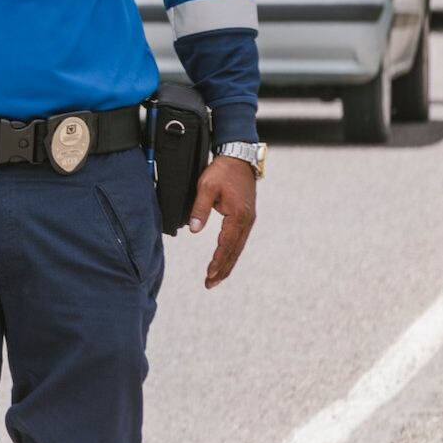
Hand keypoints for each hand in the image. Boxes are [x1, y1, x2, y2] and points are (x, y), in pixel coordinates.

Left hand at [190, 155, 256, 288]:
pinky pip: (238, 240)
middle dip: (222, 269)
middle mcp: (246, 221)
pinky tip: (224, 260)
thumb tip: (194, 230)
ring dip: (227, 263)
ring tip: (215, 278)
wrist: (239, 158)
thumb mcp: (206, 187)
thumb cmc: (222, 171)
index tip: (209, 274)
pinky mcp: (246, 217)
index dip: (217, 260)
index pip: (226, 244)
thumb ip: (199, 209)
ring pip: (238, 248)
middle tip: (210, 284)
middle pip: (234, 251)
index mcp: (238, 215)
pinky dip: (231, 253)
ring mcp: (248, 220)